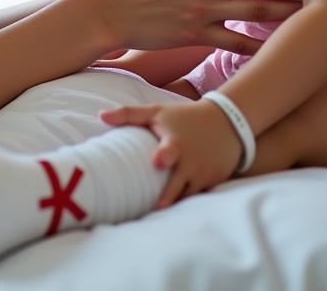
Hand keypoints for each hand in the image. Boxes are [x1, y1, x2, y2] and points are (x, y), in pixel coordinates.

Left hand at [99, 98, 241, 204]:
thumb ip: (129, 114)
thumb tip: (100, 116)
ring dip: (175, 203)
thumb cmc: (183, 118)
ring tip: (157, 214)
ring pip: (186, 195)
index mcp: (175, 142)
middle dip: (169, 194)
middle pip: (178, 183)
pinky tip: (175, 215)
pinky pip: (197, 197)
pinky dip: (187, 203)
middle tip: (157, 205)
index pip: (170, 149)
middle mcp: (190, 160)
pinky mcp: (212, 183)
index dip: (165, 155)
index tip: (158, 161)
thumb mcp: (157, 112)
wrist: (226, 123)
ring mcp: (203, 174)